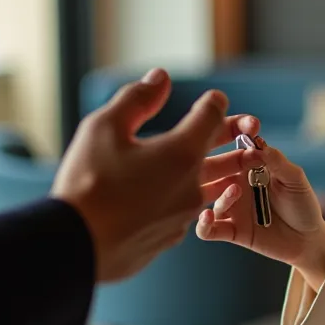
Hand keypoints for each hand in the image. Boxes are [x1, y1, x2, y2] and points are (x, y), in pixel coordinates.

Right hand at [50, 68, 259, 282]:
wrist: (72, 246)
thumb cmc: (86, 182)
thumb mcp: (104, 127)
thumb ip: (137, 99)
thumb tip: (160, 77)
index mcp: (181, 152)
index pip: (211, 117)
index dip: (213, 103)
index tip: (214, 99)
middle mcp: (191, 186)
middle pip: (222, 157)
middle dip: (236, 140)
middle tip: (252, 129)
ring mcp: (182, 217)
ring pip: (210, 191)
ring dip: (223, 175)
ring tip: (234, 169)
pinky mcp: (168, 239)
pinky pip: (186, 216)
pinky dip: (190, 204)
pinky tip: (182, 204)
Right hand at [195, 142, 324, 288]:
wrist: (308, 239)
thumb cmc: (302, 204)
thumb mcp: (294, 179)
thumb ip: (277, 162)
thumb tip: (258, 144)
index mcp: (249, 169)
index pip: (233, 151)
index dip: (227, 142)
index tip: (228, 133)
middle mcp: (236, 186)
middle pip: (213, 174)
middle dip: (210, 169)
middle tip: (217, 166)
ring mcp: (232, 209)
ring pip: (209, 200)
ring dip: (218, 195)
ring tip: (234, 192)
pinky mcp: (232, 231)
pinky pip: (208, 229)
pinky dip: (203, 224)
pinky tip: (207, 216)